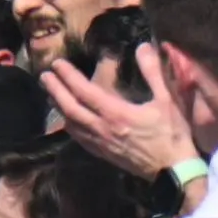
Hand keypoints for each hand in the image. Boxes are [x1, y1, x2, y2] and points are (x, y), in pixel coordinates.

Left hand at [40, 52, 196, 184]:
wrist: (173, 170)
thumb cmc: (172, 134)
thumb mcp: (166, 100)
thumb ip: (153, 72)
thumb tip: (142, 47)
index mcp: (116, 113)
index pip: (85, 91)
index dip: (69, 76)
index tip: (57, 64)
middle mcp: (101, 128)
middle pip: (70, 107)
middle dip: (55, 90)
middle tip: (44, 75)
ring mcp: (99, 142)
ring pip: (70, 122)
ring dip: (58, 106)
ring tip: (50, 93)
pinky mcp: (101, 153)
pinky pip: (78, 136)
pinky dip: (68, 123)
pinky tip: (66, 118)